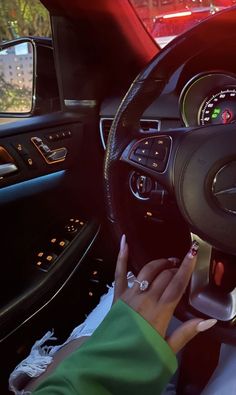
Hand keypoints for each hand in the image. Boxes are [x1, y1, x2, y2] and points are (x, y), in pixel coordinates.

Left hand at [113, 235, 216, 353]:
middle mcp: (145, 299)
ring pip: (147, 271)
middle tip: (181, 269)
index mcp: (159, 312)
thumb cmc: (141, 357)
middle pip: (164, 276)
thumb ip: (187, 333)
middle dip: (175, 268)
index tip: (192, 253)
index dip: (186, 268)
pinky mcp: (117, 296)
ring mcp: (130, 295)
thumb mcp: (168, 349)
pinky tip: (124, 241)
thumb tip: (207, 320)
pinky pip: (119, 273)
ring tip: (168, 262)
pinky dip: (122, 256)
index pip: (176, 284)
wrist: (111, 362)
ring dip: (159, 263)